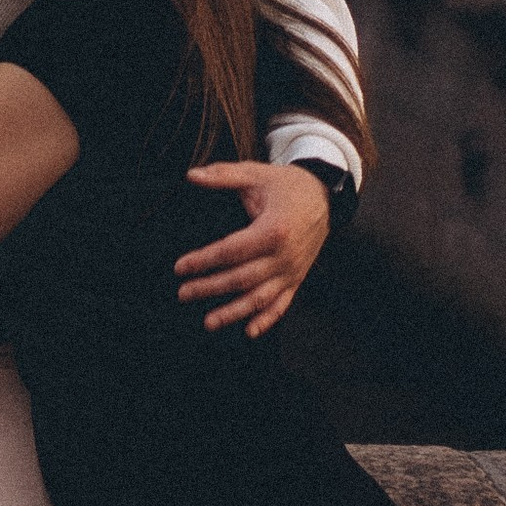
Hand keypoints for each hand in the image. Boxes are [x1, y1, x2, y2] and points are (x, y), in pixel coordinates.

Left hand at [175, 159, 333, 339]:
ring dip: (233, 312)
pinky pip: (282, 304)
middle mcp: (285, 255)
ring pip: (260, 298)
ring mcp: (292, 270)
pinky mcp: (297, 278)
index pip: (232, 250)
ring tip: (208, 322)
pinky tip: (249, 332)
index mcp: (274, 229)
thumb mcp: (256, 174)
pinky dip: (267, 320)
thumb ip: (223, 175)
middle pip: (242, 278)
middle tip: (183, 294)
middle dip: (210, 288)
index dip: (204, 260)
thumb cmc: (286, 185)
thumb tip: (191, 175)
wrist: (325, 196)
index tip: (180, 267)